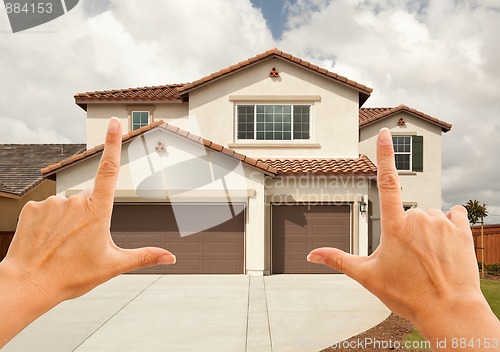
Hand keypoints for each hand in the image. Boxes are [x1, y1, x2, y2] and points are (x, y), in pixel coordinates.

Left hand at [0, 117, 174, 347]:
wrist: (28, 284)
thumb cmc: (72, 275)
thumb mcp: (113, 265)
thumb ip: (144, 256)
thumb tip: (171, 258)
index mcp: (98, 211)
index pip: (109, 169)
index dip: (113, 143)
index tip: (114, 122)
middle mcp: (75, 201)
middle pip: (89, 201)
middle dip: (88, 218)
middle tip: (80, 245)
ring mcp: (52, 203)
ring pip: (67, 206)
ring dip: (68, 221)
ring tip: (62, 246)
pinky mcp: (32, 208)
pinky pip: (47, 210)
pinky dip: (49, 223)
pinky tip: (47, 241)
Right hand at [307, 128, 498, 350]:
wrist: (449, 311)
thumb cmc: (407, 295)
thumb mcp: (368, 276)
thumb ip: (338, 259)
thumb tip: (311, 255)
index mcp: (394, 226)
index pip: (387, 181)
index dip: (385, 154)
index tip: (385, 133)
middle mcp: (419, 218)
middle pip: (408, 212)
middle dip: (406, 230)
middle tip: (409, 259)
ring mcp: (442, 222)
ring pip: (429, 216)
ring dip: (427, 230)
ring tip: (428, 258)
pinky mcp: (461, 229)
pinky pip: (453, 214)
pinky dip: (448, 225)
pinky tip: (446, 246)